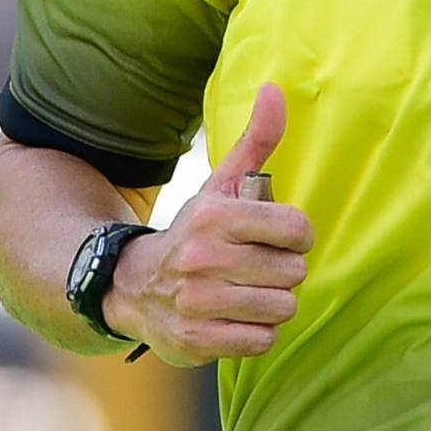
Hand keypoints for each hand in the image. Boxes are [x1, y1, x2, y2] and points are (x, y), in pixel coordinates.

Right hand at [103, 83, 314, 366]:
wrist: (132, 286)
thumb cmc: (196, 231)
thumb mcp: (221, 184)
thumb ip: (256, 140)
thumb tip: (276, 89)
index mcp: (214, 216)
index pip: (297, 229)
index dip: (296, 235)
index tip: (280, 236)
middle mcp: (203, 258)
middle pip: (294, 272)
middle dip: (283, 270)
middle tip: (259, 267)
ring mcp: (197, 303)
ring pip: (282, 308)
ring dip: (272, 302)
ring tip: (249, 291)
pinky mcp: (196, 341)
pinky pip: (262, 341)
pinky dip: (256, 332)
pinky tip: (236, 316)